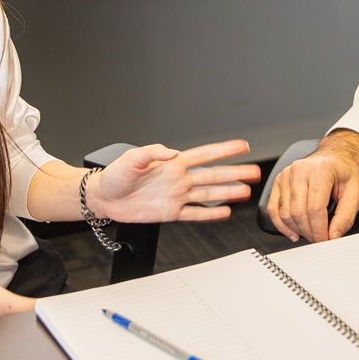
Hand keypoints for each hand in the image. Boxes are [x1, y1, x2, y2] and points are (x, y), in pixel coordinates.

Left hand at [90, 139, 259, 222]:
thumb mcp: (131, 158)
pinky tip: (223, 211)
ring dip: (228, 192)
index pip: (204, 154)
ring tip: (246, 191)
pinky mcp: (171, 212)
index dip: (223, 150)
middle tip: (254, 171)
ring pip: (208, 193)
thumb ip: (152, 152)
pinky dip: (210, 213)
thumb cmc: (115, 176)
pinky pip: (194, 213)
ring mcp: (177, 196)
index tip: (241, 145)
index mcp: (172, 163)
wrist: (105, 198)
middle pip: (213, 174)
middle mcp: (178, 179)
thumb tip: (171, 153)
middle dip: (235, 172)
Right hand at [266, 130, 358, 242]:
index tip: (325, 240)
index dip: (320, 230)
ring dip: (296, 230)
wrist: (334, 156)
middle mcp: (299, 170)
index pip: (315, 209)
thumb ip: (345, 216)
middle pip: (298, 212)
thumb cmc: (343, 172)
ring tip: (309, 234)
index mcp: (320, 170)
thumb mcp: (354, 192)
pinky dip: (281, 224)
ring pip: (285, 213)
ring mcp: (286, 175)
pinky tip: (292, 232)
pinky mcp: (278, 181)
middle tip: (318, 239)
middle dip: (309, 232)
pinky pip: (273, 208)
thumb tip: (334, 236)